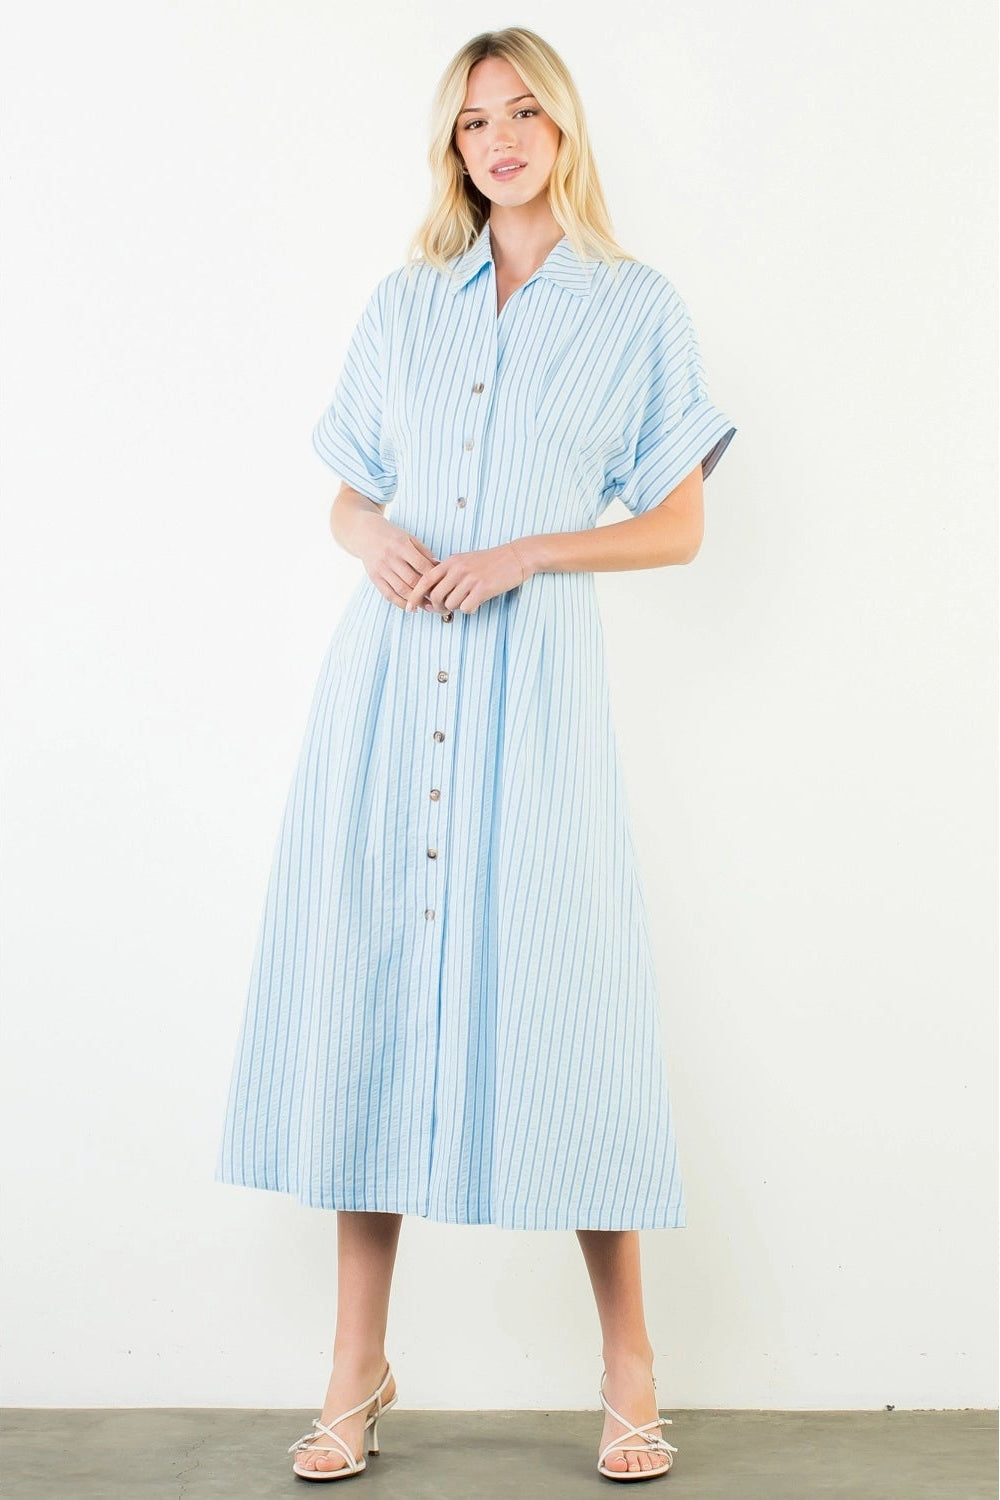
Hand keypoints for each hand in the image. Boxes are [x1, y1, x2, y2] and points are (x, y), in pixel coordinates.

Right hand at [355, 513, 448, 611]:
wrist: (365, 534)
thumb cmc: (393, 537)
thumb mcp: (409, 538)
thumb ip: (424, 552)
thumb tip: (440, 567)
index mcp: (401, 545)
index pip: (421, 565)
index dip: (433, 578)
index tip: (444, 585)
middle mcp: (390, 557)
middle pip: (412, 580)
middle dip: (426, 592)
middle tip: (439, 600)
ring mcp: (381, 568)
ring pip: (401, 590)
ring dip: (416, 601)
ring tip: (428, 607)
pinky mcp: (374, 577)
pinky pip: (389, 595)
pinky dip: (401, 604)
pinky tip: (412, 608)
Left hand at [402, 541, 531, 615]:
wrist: (516, 556)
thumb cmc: (490, 561)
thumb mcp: (465, 560)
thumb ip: (448, 572)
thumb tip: (432, 592)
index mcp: (450, 561)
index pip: (425, 579)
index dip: (414, 595)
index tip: (410, 608)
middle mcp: (457, 569)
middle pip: (435, 596)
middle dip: (437, 607)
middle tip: (443, 609)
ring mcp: (470, 579)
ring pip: (451, 604)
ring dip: (457, 607)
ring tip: (467, 599)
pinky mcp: (482, 589)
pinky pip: (466, 608)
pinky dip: (470, 609)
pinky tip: (477, 601)